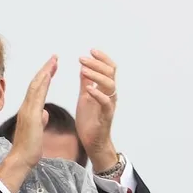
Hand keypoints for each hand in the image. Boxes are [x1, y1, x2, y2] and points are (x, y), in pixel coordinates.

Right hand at [0, 56, 57, 192]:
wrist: (21, 159)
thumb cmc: (29, 149)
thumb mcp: (37, 131)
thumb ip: (40, 120)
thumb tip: (44, 114)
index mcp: (29, 111)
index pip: (37, 90)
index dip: (44, 77)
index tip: (52, 67)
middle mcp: (26, 108)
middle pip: (35, 84)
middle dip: (45, 69)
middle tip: (54, 57)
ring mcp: (28, 111)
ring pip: (36, 86)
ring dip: (45, 72)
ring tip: (53, 60)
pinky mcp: (31, 116)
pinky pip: (37, 96)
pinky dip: (43, 84)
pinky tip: (49, 75)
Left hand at [75, 49, 118, 171]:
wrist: (92, 141)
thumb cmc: (90, 120)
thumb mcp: (85, 97)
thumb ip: (86, 83)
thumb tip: (83, 68)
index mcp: (104, 89)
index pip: (108, 69)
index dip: (101, 59)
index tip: (91, 51)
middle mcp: (110, 95)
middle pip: (110, 73)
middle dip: (97, 63)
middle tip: (82, 58)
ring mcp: (109, 105)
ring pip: (109, 85)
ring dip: (96, 75)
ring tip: (83, 69)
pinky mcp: (106, 116)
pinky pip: (106, 103)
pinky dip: (98, 94)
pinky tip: (90, 89)